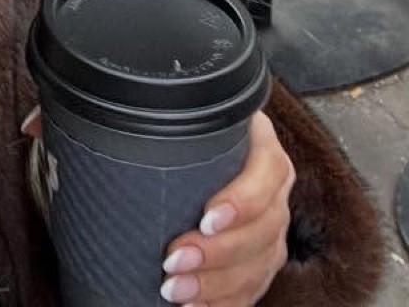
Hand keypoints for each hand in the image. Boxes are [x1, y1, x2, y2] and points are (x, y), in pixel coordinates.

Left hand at [158, 110, 292, 304]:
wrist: (202, 151)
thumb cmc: (188, 132)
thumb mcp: (190, 119)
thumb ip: (179, 126)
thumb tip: (134, 128)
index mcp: (263, 151)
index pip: (266, 176)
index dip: (242, 202)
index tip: (205, 219)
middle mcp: (274, 192)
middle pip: (262, 230)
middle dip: (216, 254)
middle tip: (173, 262)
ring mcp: (271, 230)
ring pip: (258, 265)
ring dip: (215, 285)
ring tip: (175, 291)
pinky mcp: (261, 261)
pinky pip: (251, 289)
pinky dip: (224, 302)